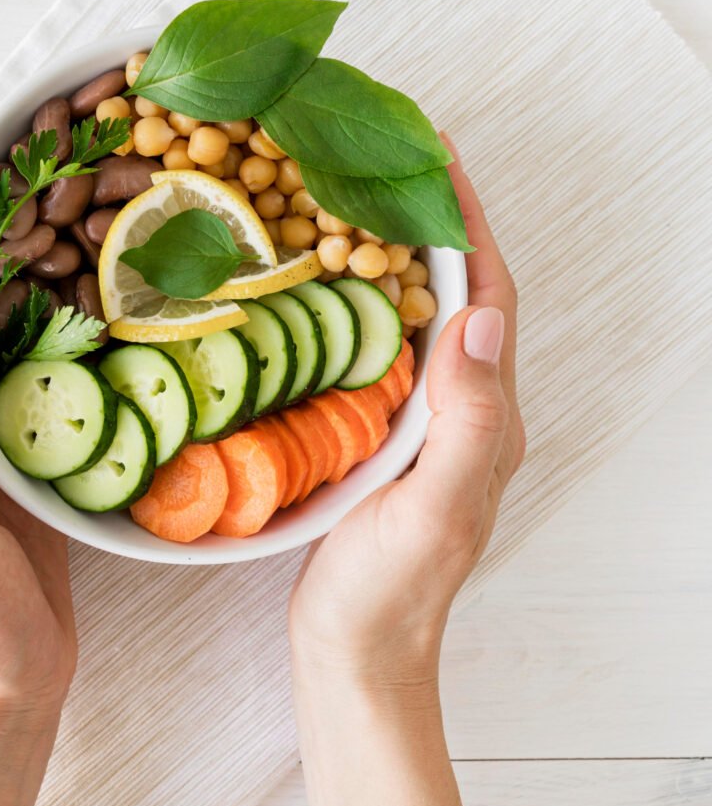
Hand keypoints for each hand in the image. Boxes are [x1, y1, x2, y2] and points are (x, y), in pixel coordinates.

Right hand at [290, 134, 524, 691]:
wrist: (354, 650)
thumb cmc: (392, 591)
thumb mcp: (435, 506)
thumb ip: (467, 418)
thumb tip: (480, 317)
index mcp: (485, 415)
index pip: (487, 296)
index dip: (466, 222)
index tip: (434, 155)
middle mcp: (462, 408)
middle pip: (455, 292)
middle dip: (431, 220)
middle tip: (387, 159)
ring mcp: (419, 419)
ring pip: (413, 315)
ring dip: (393, 253)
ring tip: (352, 200)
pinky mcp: (378, 433)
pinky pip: (374, 348)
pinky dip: (355, 302)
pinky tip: (318, 284)